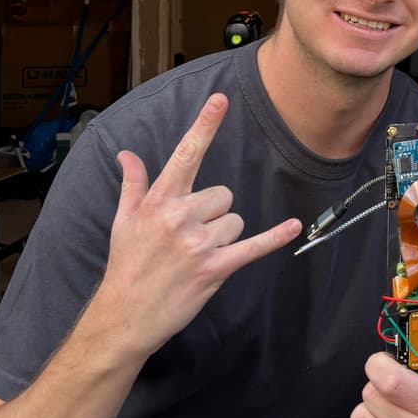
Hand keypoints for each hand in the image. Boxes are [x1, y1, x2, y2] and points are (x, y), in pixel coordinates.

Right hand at [94, 94, 301, 360]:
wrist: (124, 317)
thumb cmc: (126, 266)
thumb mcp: (123, 221)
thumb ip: (132, 184)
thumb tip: (126, 154)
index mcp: (160, 201)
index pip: (185, 154)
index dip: (204, 126)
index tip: (220, 99)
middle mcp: (180, 217)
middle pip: (223, 194)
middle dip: (212, 213)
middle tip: (188, 237)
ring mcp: (199, 244)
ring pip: (235, 220)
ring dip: (223, 236)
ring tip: (195, 256)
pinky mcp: (215, 269)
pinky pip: (253, 246)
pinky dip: (275, 237)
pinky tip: (294, 226)